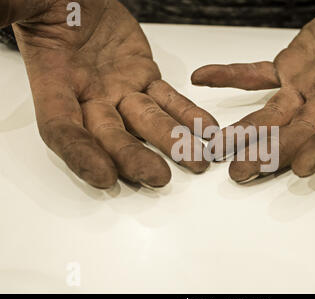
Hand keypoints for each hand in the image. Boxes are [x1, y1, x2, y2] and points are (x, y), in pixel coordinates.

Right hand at [4, 0, 217, 188]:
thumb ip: (8, 10)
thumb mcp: (25, 1)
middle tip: (158, 177)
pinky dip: (188, 114)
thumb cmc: (54, 1)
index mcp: (53, 84)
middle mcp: (88, 96)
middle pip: (110, 135)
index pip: (63, 128)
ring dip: (172, 142)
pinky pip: (169, 99)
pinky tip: (207, 130)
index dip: (80, 154)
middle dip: (133, 157)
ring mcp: (119, 90)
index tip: (102, 176)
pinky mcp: (144, 78)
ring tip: (197, 160)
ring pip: (146, 121)